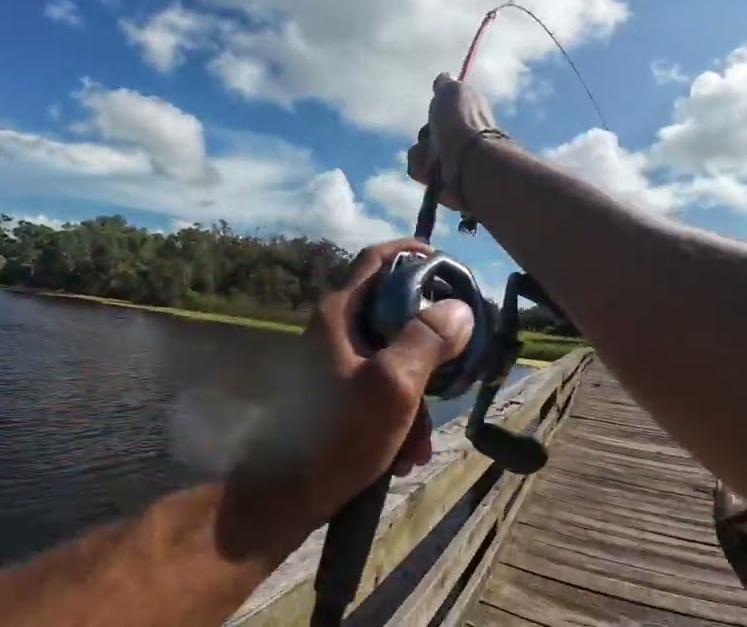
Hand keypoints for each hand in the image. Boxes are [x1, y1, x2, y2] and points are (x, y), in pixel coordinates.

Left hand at [302, 238, 474, 517]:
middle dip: (429, 350)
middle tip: (456, 370)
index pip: (376, 261)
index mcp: (339, 315)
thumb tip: (458, 308)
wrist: (288, 494)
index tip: (446, 261)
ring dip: (416, 400)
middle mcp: (332, 333)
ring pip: (392, 363)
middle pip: (393, 316)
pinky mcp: (335, 398)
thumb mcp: (394, 384)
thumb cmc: (338, 433)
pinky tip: (403, 457)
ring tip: (419, 444)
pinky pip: (379, 395)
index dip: (411, 252)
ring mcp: (332, 366)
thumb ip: (427, 340)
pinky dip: (397, 420)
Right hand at [407, 73, 500, 211]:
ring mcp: (448, 161)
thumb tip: (444, 76)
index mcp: (467, 118)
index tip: (439, 108)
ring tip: (436, 156)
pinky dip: (422, 167)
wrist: (467, 163)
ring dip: (423, 152)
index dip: (438, 108)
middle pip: (427, 131)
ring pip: (419, 151)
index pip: (444, 110)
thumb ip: (446, 84)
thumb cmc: (461, 122)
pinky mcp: (438, 181)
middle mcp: (459, 140)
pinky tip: (433, 170)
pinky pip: (417, 169)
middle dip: (426, 131)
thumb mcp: (453, 91)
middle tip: (436, 132)